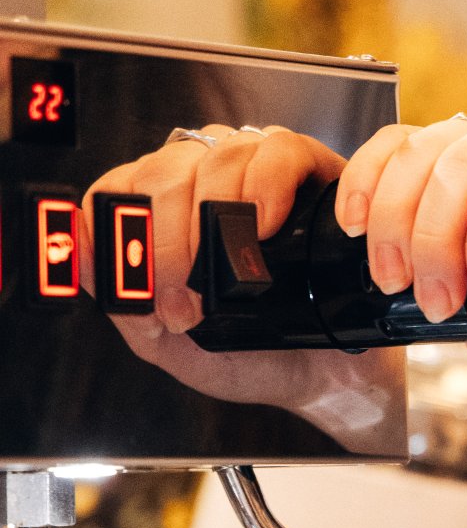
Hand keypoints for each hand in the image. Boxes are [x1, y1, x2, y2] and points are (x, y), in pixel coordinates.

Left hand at [82, 125, 394, 438]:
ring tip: (235, 281)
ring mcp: (255, 169)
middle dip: (168, 245)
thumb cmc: (254, 355)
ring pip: (215, 158)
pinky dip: (267, 185)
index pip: (118, 189)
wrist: (326, 378)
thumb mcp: (166, 343)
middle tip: (187, 305)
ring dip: (215, 223)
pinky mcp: (309, 168)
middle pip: (161, 173)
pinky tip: (268, 226)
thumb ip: (119, 299)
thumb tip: (79, 250)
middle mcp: (204, 181)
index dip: (123, 235)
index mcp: (164, 213)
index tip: (144, 290)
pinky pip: (276, 149)